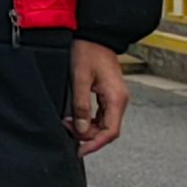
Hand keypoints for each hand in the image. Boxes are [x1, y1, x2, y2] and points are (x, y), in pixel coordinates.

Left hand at [67, 40, 129, 156]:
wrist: (95, 35)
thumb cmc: (88, 51)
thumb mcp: (80, 79)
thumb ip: (81, 105)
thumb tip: (80, 128)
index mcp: (116, 98)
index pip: (110, 132)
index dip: (95, 144)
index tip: (81, 150)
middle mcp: (119, 100)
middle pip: (107, 130)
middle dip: (87, 135)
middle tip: (67, 129)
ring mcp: (115, 98)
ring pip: (103, 123)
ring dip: (86, 127)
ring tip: (68, 122)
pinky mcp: (109, 94)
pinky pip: (101, 115)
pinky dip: (88, 119)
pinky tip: (75, 116)